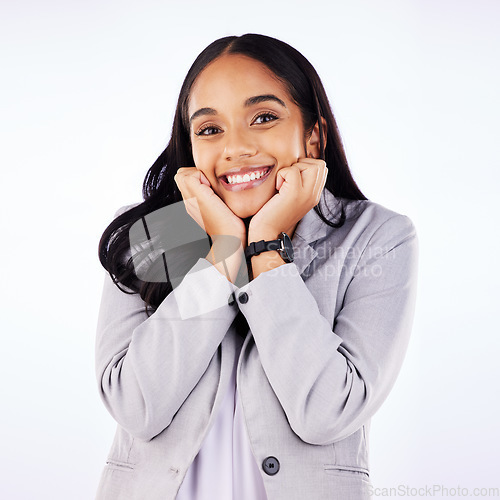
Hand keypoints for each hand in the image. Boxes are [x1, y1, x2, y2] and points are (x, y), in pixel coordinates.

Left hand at [174, 167, 246, 283]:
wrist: (230, 240)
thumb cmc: (222, 222)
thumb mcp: (204, 197)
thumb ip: (194, 182)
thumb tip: (197, 174)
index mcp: (189, 197)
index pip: (183, 173)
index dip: (197, 172)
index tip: (209, 182)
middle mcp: (191, 201)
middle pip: (186, 176)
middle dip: (199, 174)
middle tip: (211, 183)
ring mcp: (198, 206)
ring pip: (195, 183)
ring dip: (205, 181)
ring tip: (215, 189)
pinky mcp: (207, 210)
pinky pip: (203, 193)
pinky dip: (210, 190)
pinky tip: (219, 196)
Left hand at [248, 158, 327, 238]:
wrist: (267, 233)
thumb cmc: (273, 215)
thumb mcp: (291, 198)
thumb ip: (299, 184)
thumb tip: (296, 165)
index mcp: (314, 196)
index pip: (322, 169)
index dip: (307, 165)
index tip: (292, 177)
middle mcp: (314, 195)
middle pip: (319, 165)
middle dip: (301, 164)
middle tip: (288, 179)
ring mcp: (306, 195)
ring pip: (309, 165)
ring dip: (292, 169)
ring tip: (283, 184)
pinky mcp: (295, 194)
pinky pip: (292, 170)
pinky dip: (282, 174)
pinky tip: (277, 188)